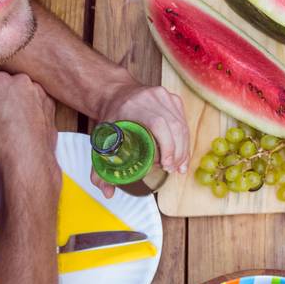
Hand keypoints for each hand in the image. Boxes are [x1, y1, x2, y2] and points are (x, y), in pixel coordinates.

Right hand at [0, 71, 60, 191]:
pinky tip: (21, 122)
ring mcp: (38, 91)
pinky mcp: (49, 103)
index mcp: (0, 81)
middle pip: (2, 81)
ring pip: (20, 89)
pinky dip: (27, 106)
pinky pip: (34, 99)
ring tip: (6, 119)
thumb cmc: (3, 143)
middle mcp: (22, 81)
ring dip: (11, 99)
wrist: (29, 159)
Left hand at [89, 82, 189, 199]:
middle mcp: (153, 98)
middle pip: (174, 126)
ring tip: (179, 166)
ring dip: (184, 148)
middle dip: (177, 152)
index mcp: (135, 105)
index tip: (166, 165)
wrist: (115, 91)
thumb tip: (107, 192)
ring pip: (182, 124)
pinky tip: (183, 153)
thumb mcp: (101, 138)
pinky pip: (183, 121)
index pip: (158, 124)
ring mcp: (165, 96)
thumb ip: (99, 167)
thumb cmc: (109, 115)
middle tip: (172, 170)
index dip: (167, 146)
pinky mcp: (173, 98)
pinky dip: (185, 139)